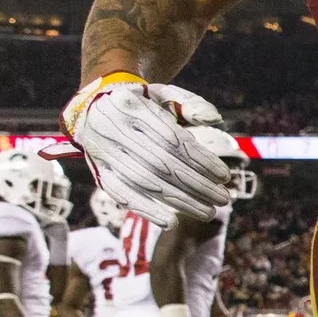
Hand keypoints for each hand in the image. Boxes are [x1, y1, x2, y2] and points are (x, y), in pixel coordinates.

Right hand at [62, 75, 235, 222]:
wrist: (92, 108)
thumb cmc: (141, 102)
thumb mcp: (163, 93)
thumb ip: (190, 103)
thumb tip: (214, 119)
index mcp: (129, 105)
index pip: (171, 139)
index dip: (200, 160)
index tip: (225, 176)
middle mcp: (110, 127)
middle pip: (159, 163)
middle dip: (195, 184)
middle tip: (223, 199)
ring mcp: (101, 151)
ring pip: (142, 181)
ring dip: (178, 201)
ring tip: (208, 213)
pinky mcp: (98, 170)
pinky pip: (119, 193)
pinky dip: (145, 209)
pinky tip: (171, 222)